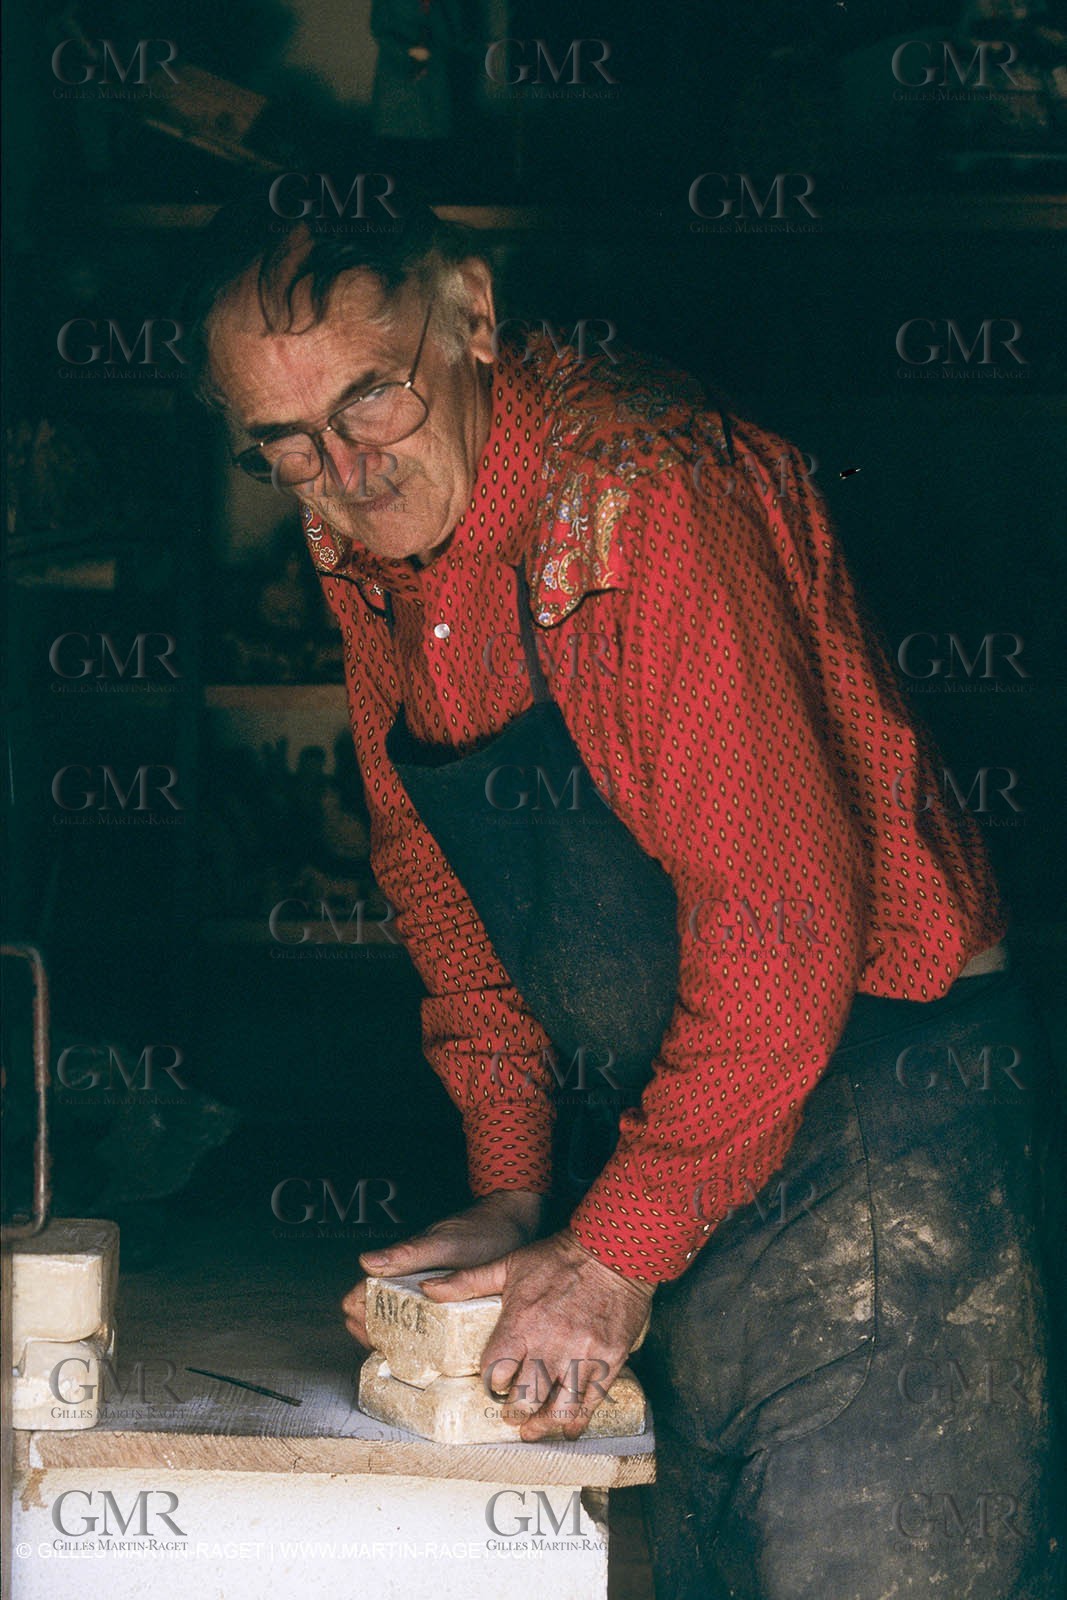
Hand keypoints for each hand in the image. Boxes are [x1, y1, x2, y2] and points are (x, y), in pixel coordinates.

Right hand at [341, 1190, 544, 1346]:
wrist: (513, 1225)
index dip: (358, 1323)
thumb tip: (367, 1262)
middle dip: (378, 1340)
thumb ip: (407, 1254)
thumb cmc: (479, 1230)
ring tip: (421, 1362)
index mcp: (397, 1269)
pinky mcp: (447, 1304)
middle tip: (401, 1358)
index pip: (358, 1299)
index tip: (376, 1343)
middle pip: (374, 1319)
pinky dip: (428, 1342)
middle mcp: (407, 1284)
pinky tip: (443, 1355)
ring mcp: (427, 1295)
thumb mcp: (445, 1245)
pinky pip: (428, 1328)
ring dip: (402, 1344)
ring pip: (400, 1326)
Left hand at [420, 1229, 655, 1440]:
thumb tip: (428, 1289)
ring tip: (532, 1429)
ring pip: (558, 1409)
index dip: (491, 1382)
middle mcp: (550, 1344)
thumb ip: (468, 1281)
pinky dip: (577, 1421)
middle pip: (525, 1398)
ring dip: (542, 1425)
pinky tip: (568, 1429)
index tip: (493, 1383)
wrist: (611, 1250)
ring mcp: (581, 1355)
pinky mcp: (608, 1360)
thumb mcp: (509, 1264)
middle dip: (514, 1412)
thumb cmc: (558, 1257)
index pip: (495, 1372)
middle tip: (511, 1415)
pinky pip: (591, 1402)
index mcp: (521, 1323)